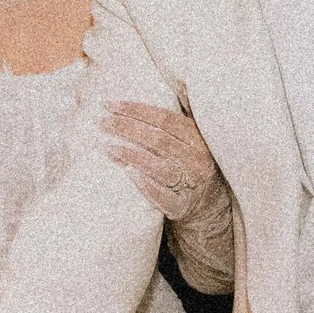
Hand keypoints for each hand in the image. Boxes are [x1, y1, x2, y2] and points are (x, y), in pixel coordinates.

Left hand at [102, 102, 220, 223]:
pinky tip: (127, 173)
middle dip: (126, 128)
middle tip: (102, 123)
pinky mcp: (182, 206)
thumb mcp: (189, 142)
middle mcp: (196, 159)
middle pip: (158, 139)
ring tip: (106, 147)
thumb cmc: (190, 169)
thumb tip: (131, 104)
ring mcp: (191, 184)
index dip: (135, 110)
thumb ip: (170, 125)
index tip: (109, 105)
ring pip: (159, 166)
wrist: (211, 209)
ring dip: (130, 154)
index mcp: (197, 138)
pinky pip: (163, 196)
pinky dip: (145, 185)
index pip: (164, 118)